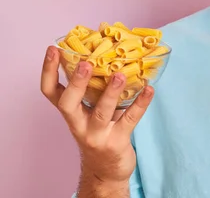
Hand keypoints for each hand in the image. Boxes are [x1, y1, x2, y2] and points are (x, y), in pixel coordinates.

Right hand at [40, 46, 153, 182]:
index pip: (50, 92)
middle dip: (76, 82)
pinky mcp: (116, 142)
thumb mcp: (91, 111)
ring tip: (120, 75)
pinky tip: (150, 90)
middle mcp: (78, 124)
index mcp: (70, 112)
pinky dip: (141, 103)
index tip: (53, 50)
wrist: (106, 171)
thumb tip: (107, 53)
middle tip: (85, 62)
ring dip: (110, 92)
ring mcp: (97, 135)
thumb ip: (94, 89)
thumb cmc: (100, 132)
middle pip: (67, 103)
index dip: (48, 71)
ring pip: (101, 112)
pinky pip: (129, 120)